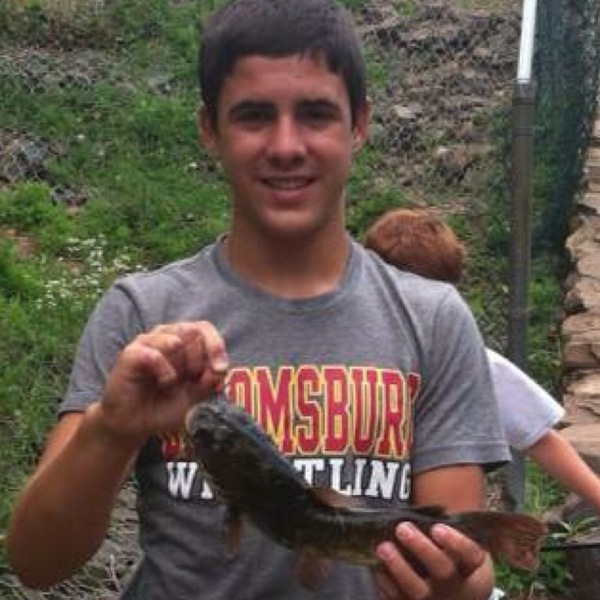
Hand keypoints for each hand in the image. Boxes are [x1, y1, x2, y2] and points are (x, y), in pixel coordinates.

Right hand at [95, 321, 227, 446]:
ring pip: (176, 340)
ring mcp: (147, 342)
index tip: (220, 369)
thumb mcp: (195, 397)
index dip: (215, 346)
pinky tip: (163, 383)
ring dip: (181, 367)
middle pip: (193, 331)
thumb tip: (220, 369)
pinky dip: (165, 372)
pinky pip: (155, 355)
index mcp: (183, 341)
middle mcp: (166, 335)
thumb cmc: (164, 406)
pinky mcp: (131, 354)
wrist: (134, 424)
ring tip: (172, 384)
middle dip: (198, 360)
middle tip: (190, 380)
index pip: (203, 327)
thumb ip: (209, 382)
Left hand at [374, 522, 487, 599]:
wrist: (451, 593)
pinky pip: (398, 599)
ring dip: (398, 567)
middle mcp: (455, 586)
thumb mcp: (456, 545)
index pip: (471, 554)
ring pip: (418, 590)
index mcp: (470, 567)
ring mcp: (434, 599)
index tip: (437, 528)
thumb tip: (418, 510)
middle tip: (402, 528)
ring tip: (383, 547)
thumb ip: (444, 529)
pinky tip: (377, 566)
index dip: (455, 542)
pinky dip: (386, 583)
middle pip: (443, 571)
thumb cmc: (449, 556)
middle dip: (421, 548)